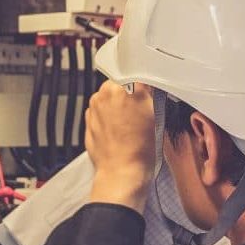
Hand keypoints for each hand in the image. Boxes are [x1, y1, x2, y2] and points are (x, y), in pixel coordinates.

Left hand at [85, 81, 155, 212]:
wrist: (122, 173)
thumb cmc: (139, 149)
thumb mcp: (156, 113)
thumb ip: (150, 91)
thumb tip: (149, 83)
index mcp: (122, 86)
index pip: (136, 71)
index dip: (145, 82)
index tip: (150, 90)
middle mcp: (105, 93)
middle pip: (121, 83)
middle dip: (131, 93)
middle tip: (142, 110)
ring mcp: (94, 106)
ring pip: (110, 97)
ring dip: (119, 105)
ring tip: (131, 124)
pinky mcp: (88, 120)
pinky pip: (102, 111)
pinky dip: (110, 116)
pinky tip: (121, 130)